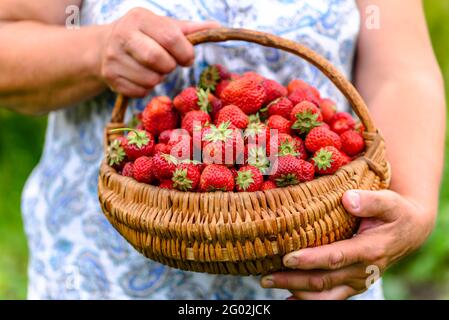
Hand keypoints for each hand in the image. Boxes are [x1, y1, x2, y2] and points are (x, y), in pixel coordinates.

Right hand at [97, 8, 218, 96]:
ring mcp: (113, 57)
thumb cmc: (146, 36)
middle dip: (170, 67)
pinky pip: (140, 92)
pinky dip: (146, 89)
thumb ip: (191, 30)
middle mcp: (122, 35)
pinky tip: (141, 77)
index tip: (187, 58)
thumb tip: (218, 28)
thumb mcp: (165, 27)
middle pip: (158, 60)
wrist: (106, 46)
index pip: (171, 38)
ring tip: (154, 69)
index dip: (185, 52)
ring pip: (150, 80)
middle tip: (168, 65)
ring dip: (158, 79)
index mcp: (140, 18)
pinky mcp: (110, 77)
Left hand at [260, 189, 434, 298]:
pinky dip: (309, 300)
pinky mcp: (352, 285)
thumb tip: (348, 199)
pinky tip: (288, 300)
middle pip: (324, 281)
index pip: (336, 257)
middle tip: (265, 277)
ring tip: (270, 285)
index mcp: (370, 250)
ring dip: (296, 293)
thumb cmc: (395, 213)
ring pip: (325, 295)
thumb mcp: (389, 201)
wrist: (409, 231)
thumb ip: (370, 200)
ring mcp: (357, 281)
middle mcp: (363, 271)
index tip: (287, 258)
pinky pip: (330, 298)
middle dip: (293, 280)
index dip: (311, 259)